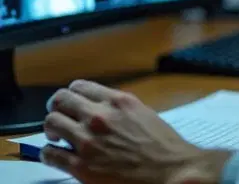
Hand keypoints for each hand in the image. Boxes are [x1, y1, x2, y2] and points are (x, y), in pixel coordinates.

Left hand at [40, 80, 231, 183]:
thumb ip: (119, 108)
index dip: (71, 94)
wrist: (171, 171)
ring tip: (58, 137)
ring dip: (51, 129)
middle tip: (59, 117)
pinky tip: (56, 155)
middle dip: (56, 108)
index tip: (70, 102)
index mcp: (118, 102)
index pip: (79, 87)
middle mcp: (100, 116)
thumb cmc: (163, 145)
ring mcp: (88, 141)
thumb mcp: (143, 113)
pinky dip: (49, 153)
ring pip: (51, 123)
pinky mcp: (81, 166)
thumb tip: (100, 108)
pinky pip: (50, 154)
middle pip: (60, 101)